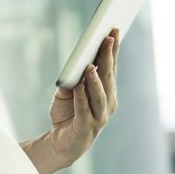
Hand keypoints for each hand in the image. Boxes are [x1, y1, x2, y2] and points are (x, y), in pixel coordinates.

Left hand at [46, 28, 120, 167]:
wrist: (60, 144)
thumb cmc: (66, 115)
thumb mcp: (67, 93)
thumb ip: (73, 79)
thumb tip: (77, 64)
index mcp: (107, 93)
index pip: (111, 67)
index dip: (113, 49)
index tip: (114, 29)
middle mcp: (107, 104)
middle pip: (108, 77)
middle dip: (109, 56)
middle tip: (108, 37)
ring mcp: (99, 118)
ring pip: (100, 96)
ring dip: (96, 80)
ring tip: (91, 66)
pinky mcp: (86, 129)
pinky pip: (84, 111)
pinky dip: (81, 98)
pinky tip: (79, 87)